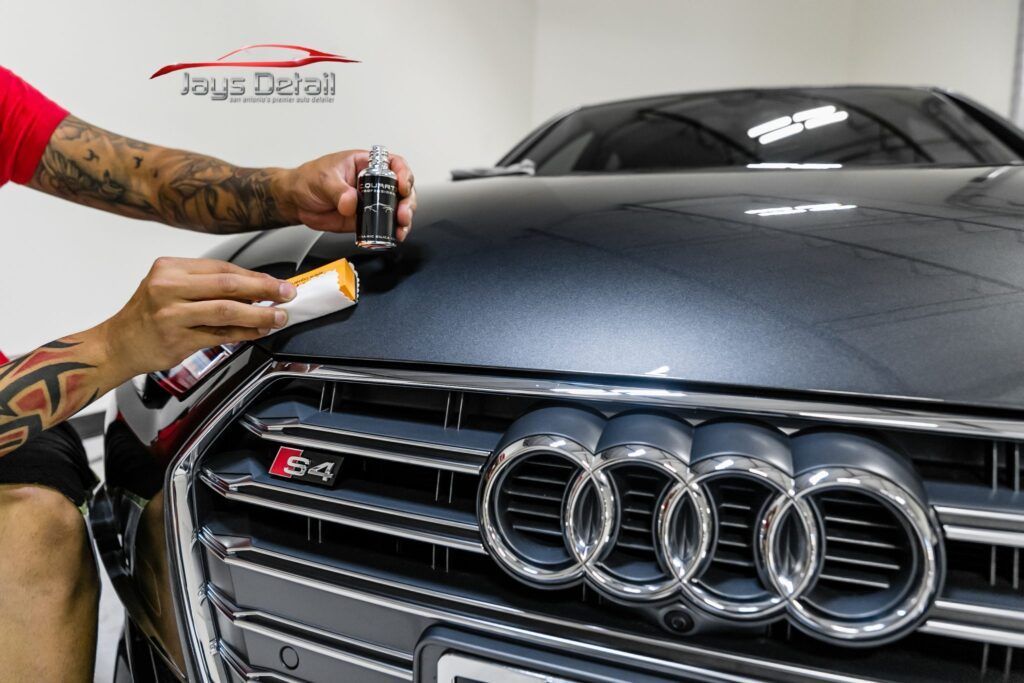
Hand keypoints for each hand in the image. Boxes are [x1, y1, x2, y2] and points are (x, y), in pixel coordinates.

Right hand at [100, 257, 296, 377]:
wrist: (116, 344)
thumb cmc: (147, 315)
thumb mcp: (169, 288)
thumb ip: (207, 286)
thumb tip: (253, 287)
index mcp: (169, 269)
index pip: (222, 267)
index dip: (254, 275)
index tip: (276, 282)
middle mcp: (168, 288)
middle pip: (227, 285)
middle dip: (264, 289)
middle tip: (287, 294)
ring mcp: (172, 315)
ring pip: (227, 310)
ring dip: (259, 314)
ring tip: (278, 316)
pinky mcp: (177, 339)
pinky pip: (219, 335)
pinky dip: (244, 333)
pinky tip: (258, 331)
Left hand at [277, 149, 416, 239]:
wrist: (296, 201)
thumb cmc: (307, 180)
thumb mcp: (322, 179)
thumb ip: (337, 190)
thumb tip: (350, 202)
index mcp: (365, 164)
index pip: (393, 163)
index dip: (403, 174)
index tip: (401, 186)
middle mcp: (372, 182)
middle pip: (402, 188)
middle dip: (407, 202)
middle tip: (402, 213)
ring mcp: (371, 201)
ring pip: (397, 207)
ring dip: (403, 219)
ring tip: (400, 228)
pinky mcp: (366, 219)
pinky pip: (385, 224)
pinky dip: (392, 231)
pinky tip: (394, 236)